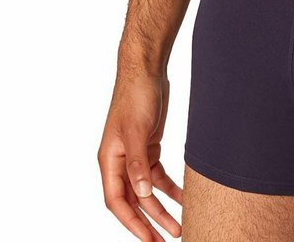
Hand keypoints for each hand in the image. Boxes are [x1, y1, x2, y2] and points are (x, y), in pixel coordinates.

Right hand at [98, 71, 182, 240]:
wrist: (146, 69)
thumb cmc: (135, 95)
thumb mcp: (136, 130)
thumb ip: (137, 163)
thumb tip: (141, 195)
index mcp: (109, 160)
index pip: (117, 201)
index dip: (131, 223)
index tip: (148, 239)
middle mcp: (119, 161)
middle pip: (133, 201)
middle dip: (148, 223)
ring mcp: (134, 155)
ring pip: (147, 192)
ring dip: (161, 210)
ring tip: (179, 228)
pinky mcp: (149, 147)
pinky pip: (158, 176)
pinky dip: (170, 188)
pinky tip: (184, 199)